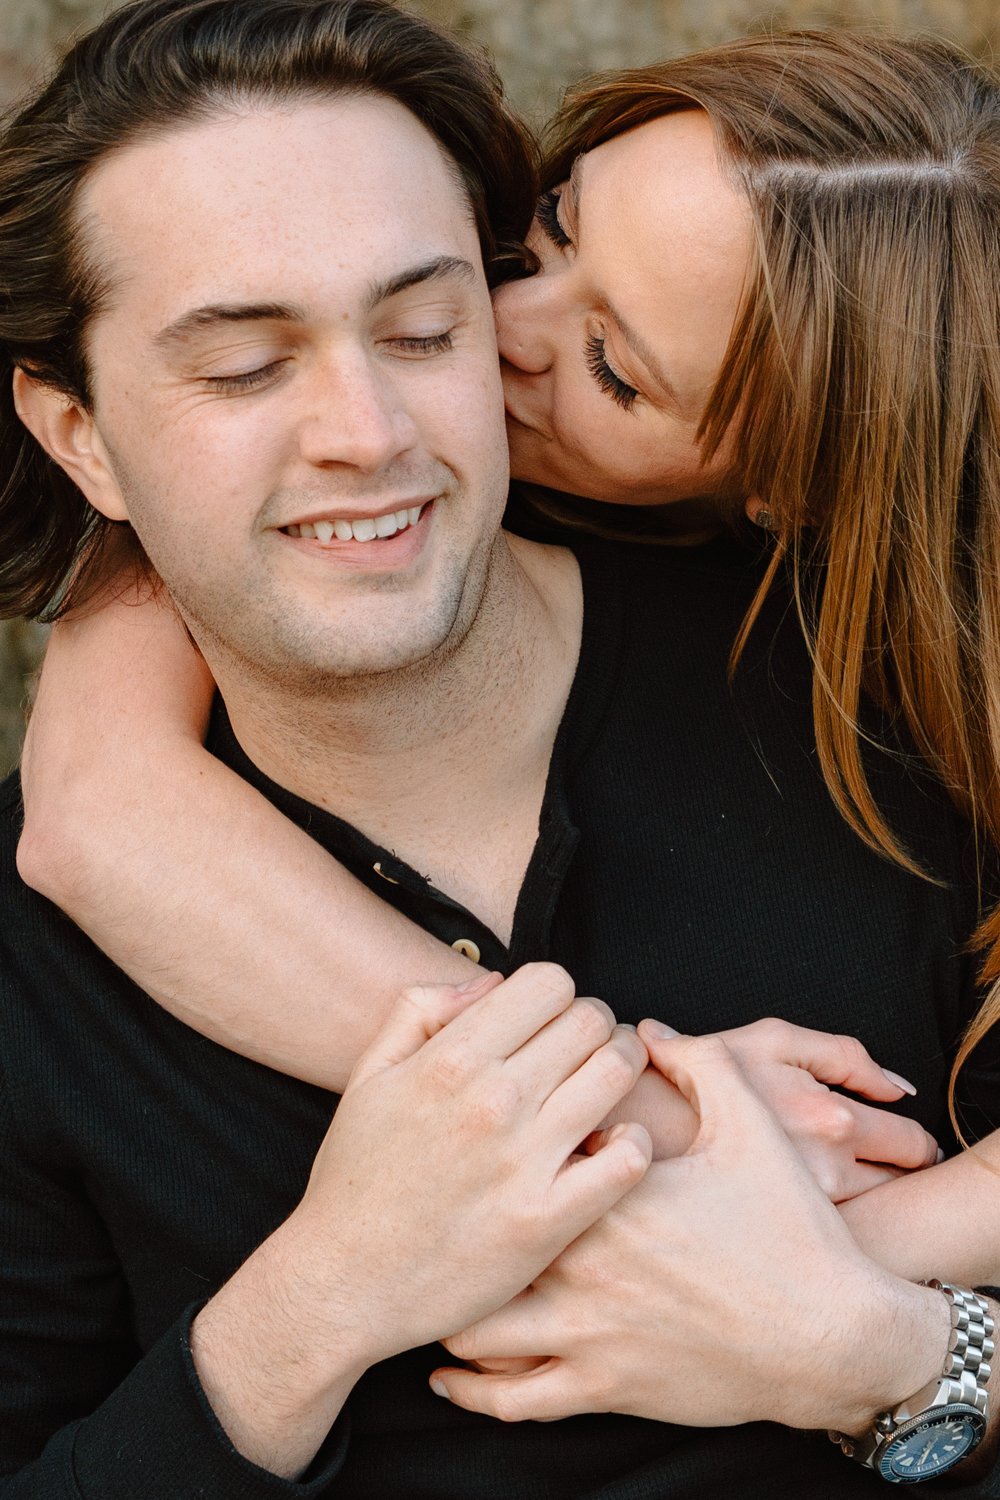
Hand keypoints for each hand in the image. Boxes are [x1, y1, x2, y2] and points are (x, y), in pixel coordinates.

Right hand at [286, 963, 651, 1371]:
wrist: (342, 1284)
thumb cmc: (355, 1178)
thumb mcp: (369, 1076)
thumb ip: (419, 1010)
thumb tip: (492, 982)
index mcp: (449, 1058)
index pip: (549, 982)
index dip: (558, 995)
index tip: (549, 1024)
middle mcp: (491, 1101)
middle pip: (591, 1020)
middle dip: (595, 1026)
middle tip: (583, 1055)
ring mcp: (522, 1162)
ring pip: (617, 1073)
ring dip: (622, 1071)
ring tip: (604, 1092)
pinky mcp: (546, 1222)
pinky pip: (627, 1159)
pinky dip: (634, 1142)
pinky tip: (611, 1147)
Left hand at [433, 1025, 946, 1432]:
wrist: (835, 1337)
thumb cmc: (793, 1229)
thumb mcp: (752, 1127)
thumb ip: (699, 1063)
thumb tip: (650, 1028)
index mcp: (609, 1190)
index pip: (523, 1148)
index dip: (500, 1139)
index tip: (486, 1129)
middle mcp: (584, 1260)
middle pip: (481, 1234)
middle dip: (454, 1220)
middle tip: (435, 1202)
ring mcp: (587, 1332)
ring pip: (478, 1327)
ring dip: (452, 1306)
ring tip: (437, 1284)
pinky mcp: (602, 1388)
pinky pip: (512, 1400)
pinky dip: (471, 1387)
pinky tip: (448, 1372)